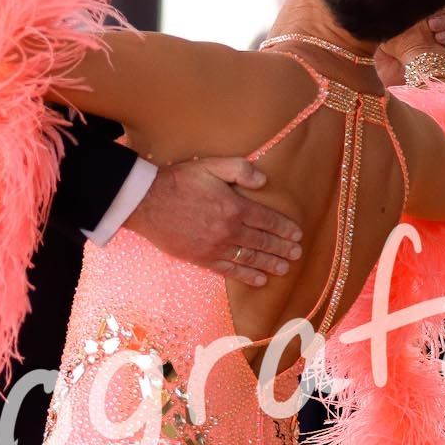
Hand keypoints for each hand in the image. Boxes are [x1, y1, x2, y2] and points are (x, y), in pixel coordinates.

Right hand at [127, 160, 303, 286]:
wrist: (147, 203)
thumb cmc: (179, 181)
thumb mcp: (211, 165)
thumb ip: (240, 170)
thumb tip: (263, 181)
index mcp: (234, 207)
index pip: (268, 220)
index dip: (285, 229)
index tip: (297, 235)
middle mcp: (229, 230)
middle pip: (263, 242)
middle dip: (282, 249)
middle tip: (297, 255)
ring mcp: (216, 247)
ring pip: (250, 258)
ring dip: (270, 264)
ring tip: (285, 269)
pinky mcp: (202, 258)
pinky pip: (230, 270)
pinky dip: (246, 275)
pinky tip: (259, 279)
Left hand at [373, 0, 444, 89]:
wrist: (392, 81)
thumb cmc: (385, 54)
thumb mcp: (388, 29)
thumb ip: (399, 13)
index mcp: (419, 10)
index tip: (427, 3)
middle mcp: (431, 19)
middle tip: (431, 18)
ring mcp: (441, 34)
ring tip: (433, 29)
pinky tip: (439, 40)